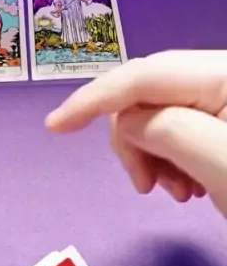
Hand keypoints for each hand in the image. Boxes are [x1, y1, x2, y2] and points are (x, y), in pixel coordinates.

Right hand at [45, 51, 226, 214]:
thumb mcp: (219, 161)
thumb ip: (165, 131)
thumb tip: (128, 123)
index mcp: (220, 72)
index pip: (141, 76)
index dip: (93, 99)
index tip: (54, 127)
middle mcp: (217, 74)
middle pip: (146, 94)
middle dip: (133, 139)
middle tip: (146, 186)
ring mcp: (222, 97)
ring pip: (159, 114)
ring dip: (152, 153)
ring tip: (178, 193)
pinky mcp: (224, 119)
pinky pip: (181, 128)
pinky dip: (171, 157)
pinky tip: (190, 186)